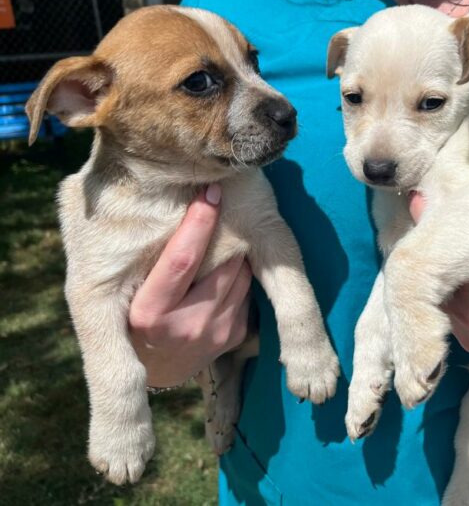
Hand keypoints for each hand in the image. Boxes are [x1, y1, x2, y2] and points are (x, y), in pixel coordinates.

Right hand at [129, 185, 251, 387]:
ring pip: (240, 274)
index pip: (182, 260)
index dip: (199, 222)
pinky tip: (224, 274)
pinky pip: (247, 290)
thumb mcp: (129, 294)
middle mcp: (184, 327)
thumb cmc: (136, 316)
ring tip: (221, 246)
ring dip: (235, 255)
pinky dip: (239, 275)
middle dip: (225, 234)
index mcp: (149, 314)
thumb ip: (148, 261)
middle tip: (222, 209)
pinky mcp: (234, 336)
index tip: (210, 192)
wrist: (156, 369)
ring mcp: (213, 334)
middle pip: (221, 264)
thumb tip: (174, 204)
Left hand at [409, 188, 468, 401]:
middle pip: (448, 290)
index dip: (448, 246)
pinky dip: (443, 290)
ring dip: (436, 272)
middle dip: (434, 253)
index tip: (425, 203)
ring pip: (445, 305)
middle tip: (419, 205)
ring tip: (426, 227)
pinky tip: (442, 263)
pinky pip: (450, 317)